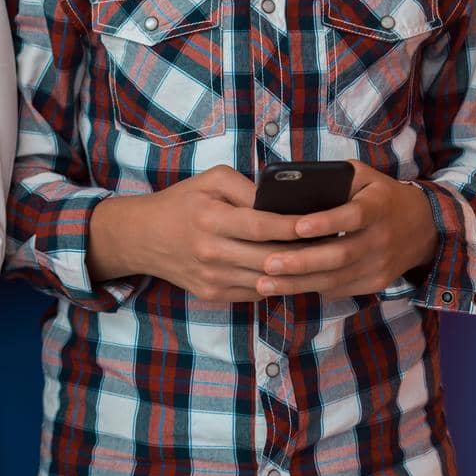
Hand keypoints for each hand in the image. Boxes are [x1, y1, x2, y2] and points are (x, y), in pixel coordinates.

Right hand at [88, 165, 302, 302]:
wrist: (142, 237)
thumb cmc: (181, 203)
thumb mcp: (209, 181)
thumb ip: (246, 187)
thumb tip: (282, 203)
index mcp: (209, 218)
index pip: (262, 226)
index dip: (295, 227)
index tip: (322, 222)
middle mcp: (210, 251)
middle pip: (271, 258)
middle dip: (306, 252)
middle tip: (333, 243)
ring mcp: (212, 277)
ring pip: (268, 280)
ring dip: (297, 272)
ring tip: (321, 259)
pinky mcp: (213, 294)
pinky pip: (256, 292)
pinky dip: (277, 283)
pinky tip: (292, 271)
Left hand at [254, 161, 438, 297]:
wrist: (425, 227)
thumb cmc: (380, 195)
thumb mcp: (364, 176)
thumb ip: (336, 176)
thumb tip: (294, 181)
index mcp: (378, 207)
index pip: (353, 216)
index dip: (326, 223)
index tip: (298, 227)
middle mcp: (381, 238)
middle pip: (340, 254)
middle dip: (302, 262)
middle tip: (268, 263)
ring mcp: (381, 264)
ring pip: (337, 278)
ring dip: (299, 283)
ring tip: (265, 282)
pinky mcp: (377, 282)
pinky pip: (342, 289)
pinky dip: (313, 288)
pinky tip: (285, 287)